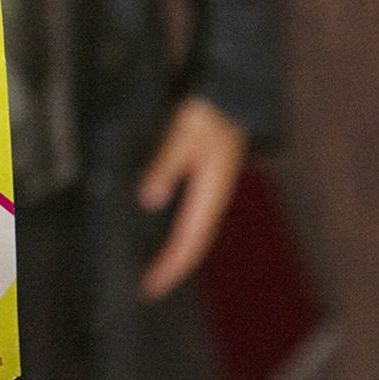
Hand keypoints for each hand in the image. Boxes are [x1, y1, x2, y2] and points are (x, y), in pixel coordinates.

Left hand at [137, 96, 247, 301]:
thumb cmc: (207, 113)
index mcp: (209, 194)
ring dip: (175, 252)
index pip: (188, 243)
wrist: (230, 92)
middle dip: (172, 268)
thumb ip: (164, 167)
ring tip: (155, 267)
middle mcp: (212, 198)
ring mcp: (211, 190)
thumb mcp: (180, 137)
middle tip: (149, 287)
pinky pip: (192, 216)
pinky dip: (178, 231)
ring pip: (193, 231)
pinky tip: (165, 231)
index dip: (169, 267)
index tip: (151, 287)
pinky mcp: (207, 179)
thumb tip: (149, 200)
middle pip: (192, 244)